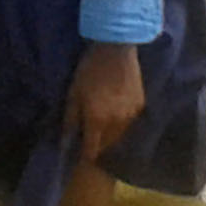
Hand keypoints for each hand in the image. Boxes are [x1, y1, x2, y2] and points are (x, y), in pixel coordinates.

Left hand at [62, 42, 146, 173]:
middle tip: (90, 140)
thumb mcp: (73, 94)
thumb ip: (70, 120)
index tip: (79, 158)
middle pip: (107, 145)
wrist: (116, 48)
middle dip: (97, 146)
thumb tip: (65, 142)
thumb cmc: (90, 70)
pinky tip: (115, 113)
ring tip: (103, 127)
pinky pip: (129, 122)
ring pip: (119, 135)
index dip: (84, 157)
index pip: (91, 151)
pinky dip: (121, 122)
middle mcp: (116, 123)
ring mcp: (131, 115)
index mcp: (97, 121)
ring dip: (110, 136)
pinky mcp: (140, 105)